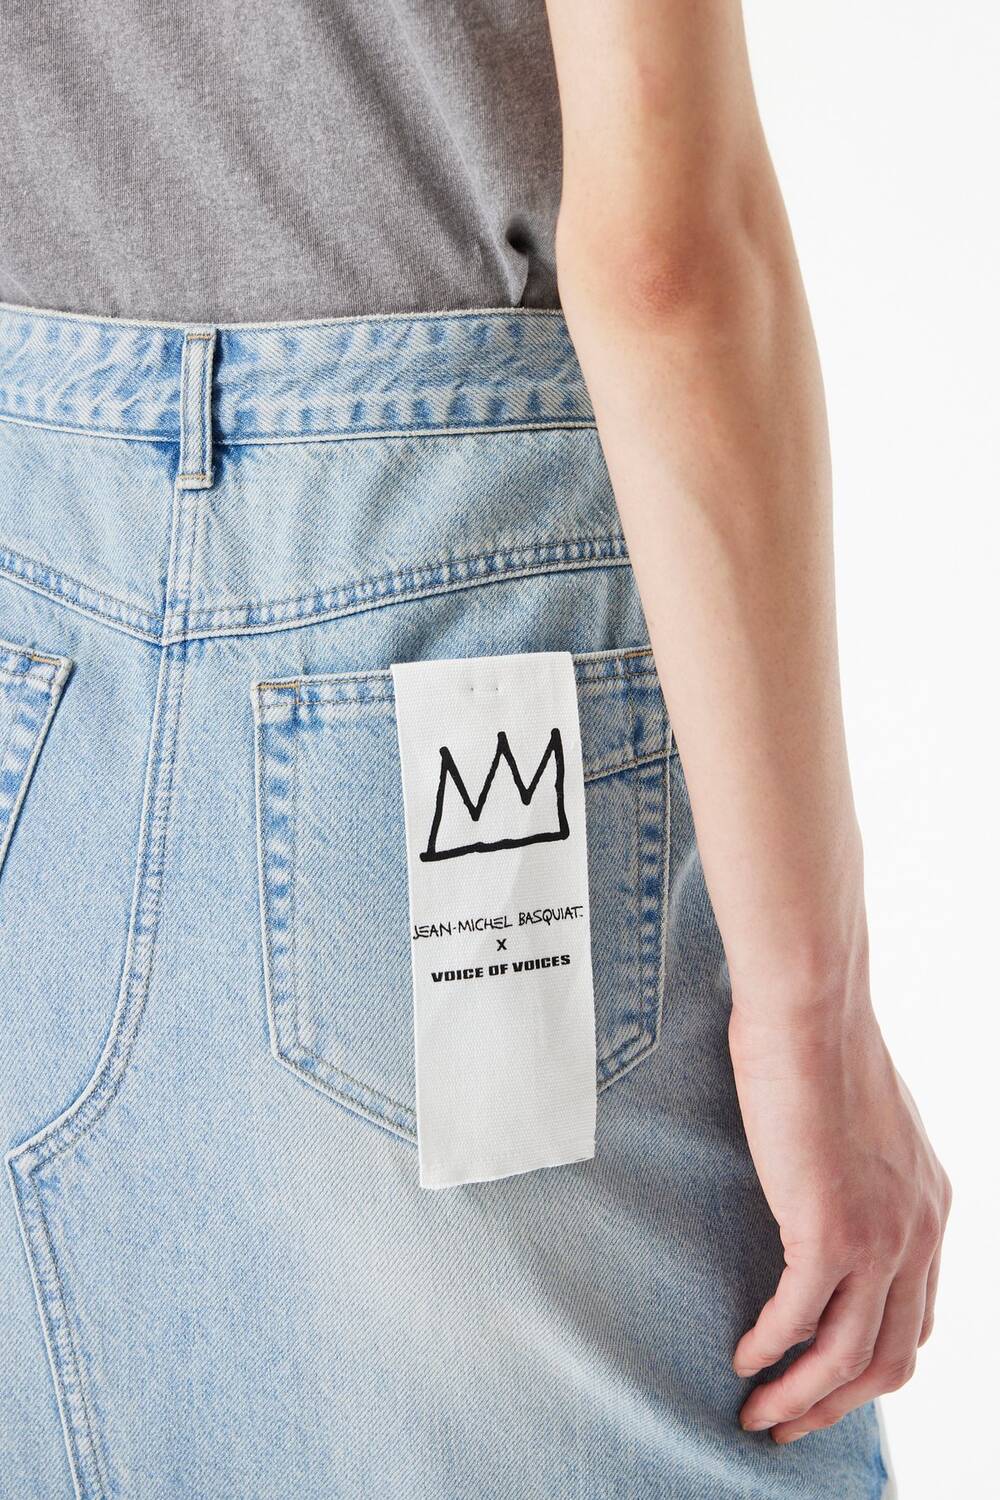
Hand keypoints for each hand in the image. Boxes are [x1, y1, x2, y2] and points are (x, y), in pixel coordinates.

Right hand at [728, 992, 950, 1442]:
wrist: (811, 1010)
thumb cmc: (821, 1047)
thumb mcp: (864, 1127)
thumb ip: (862, 1176)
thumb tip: (826, 1197)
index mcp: (931, 1207)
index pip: (917, 1317)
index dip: (872, 1363)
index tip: (827, 1381)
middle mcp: (919, 1232)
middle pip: (891, 1358)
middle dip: (837, 1405)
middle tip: (789, 1424)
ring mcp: (879, 1237)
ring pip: (849, 1357)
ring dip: (800, 1397)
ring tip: (759, 1414)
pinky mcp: (829, 1231)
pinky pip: (800, 1320)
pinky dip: (770, 1348)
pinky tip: (744, 1354)